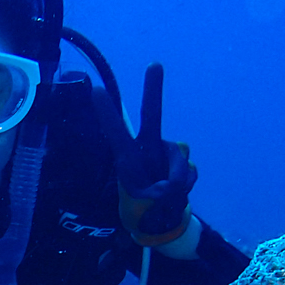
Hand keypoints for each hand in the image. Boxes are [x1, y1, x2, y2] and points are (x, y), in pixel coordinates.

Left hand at [113, 63, 196, 246]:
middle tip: (154, 64)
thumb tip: (174, 184)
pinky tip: (177, 194)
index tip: (94, 89)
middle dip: (153, 90)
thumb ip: (160, 194)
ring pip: (180, 159)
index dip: (107, 112)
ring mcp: (166, 152)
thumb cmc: (144, 210)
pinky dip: (186, 185)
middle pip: (152, 115)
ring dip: (178, 181)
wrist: (162, 220)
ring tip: (166, 197)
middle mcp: (147, 148)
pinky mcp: (182, 161)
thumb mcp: (146, 206)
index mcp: (127, 158)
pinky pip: (190, 170)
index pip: (116, 131)